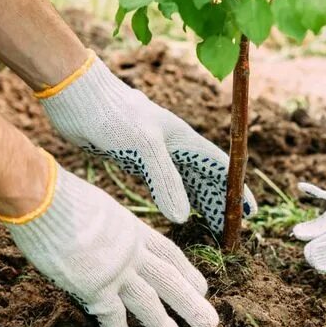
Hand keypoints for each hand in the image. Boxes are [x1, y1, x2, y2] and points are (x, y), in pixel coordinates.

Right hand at [2, 156, 218, 326]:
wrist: (42, 197)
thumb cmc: (57, 194)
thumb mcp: (96, 206)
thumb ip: (104, 226)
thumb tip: (95, 233)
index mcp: (133, 228)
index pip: (168, 253)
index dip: (186, 271)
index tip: (201, 287)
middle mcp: (131, 251)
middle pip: (168, 279)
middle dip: (190, 302)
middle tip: (209, 323)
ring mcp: (116, 270)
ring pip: (148, 303)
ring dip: (163, 326)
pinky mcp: (94, 287)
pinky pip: (111, 318)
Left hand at [39, 52, 256, 233]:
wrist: (76, 95)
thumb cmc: (113, 114)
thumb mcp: (144, 147)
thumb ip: (166, 181)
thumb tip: (184, 217)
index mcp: (183, 139)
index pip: (220, 168)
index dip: (236, 189)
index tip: (249, 212)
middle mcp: (174, 146)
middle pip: (206, 177)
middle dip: (220, 201)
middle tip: (231, 230)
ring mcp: (155, 152)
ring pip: (186, 181)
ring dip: (200, 202)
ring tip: (211, 227)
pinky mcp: (135, 158)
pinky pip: (163, 184)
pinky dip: (175, 199)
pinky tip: (175, 212)